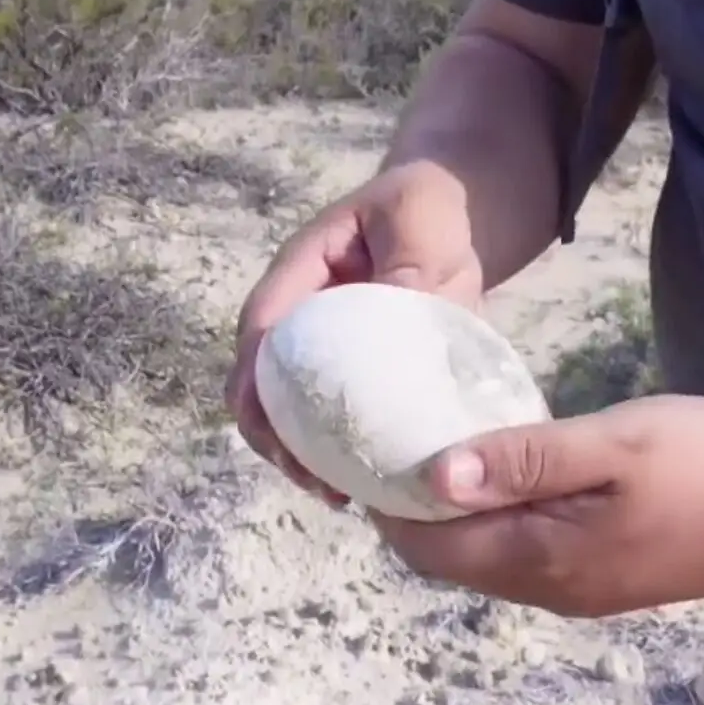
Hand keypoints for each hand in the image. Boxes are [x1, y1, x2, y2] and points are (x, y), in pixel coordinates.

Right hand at [226, 161, 484, 505]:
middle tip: (313, 479)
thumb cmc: (427, 209)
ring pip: (288, 410)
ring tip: (338, 495)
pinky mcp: (348, 375)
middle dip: (272, 435)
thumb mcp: (423, 217)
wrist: (445, 217)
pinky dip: (338, 453)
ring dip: (301, 455)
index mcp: (301, 270)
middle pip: (259, 382)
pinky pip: (329, 419)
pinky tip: (366, 487)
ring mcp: (320, 349)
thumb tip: (393, 317)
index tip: (277, 432)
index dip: (258, 382)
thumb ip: (408, 260)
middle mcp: (298, 314)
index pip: (262, 327)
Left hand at [372, 395, 703, 616]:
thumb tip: (433, 475)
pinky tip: (506, 473)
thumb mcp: (615, 443)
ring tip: (438, 448)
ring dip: (455, 518)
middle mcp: (555, 592)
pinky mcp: (612, 579)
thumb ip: (524, 458)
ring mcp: (586, 592)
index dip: (388, 506)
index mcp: (546, 561)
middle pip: (453, 561)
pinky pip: (526, 558)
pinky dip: (497, 521)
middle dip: (412, 514)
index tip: (363, 449)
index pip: (433, 547)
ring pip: (489, 561)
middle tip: (391, 441)